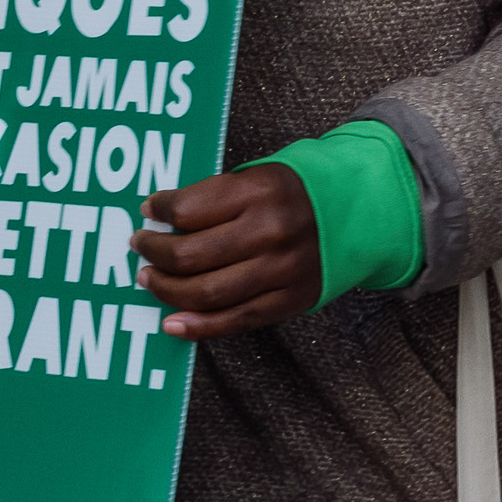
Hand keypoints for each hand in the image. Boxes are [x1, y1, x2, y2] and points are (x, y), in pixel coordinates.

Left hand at [140, 165, 322, 338]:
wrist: (361, 212)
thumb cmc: (298, 191)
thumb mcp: (261, 175)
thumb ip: (217, 195)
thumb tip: (162, 217)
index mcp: (260, 191)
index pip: (189, 208)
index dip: (159, 210)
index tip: (147, 211)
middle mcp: (270, 232)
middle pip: (191, 254)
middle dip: (154, 252)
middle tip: (140, 247)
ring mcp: (281, 270)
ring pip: (207, 292)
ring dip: (167, 289)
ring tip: (149, 279)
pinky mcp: (290, 300)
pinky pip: (235, 320)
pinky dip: (198, 326)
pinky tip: (171, 322)